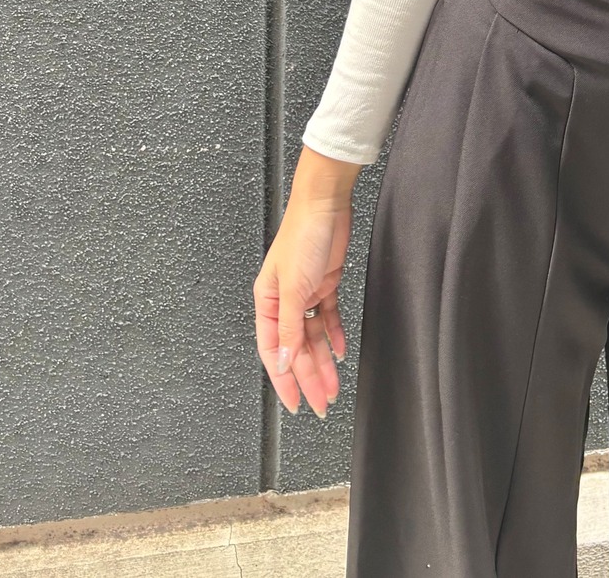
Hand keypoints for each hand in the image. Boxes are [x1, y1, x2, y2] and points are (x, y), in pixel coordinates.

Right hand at [253, 146, 360, 418]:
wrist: (326, 204)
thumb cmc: (302, 236)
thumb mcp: (293, 287)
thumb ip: (290, 327)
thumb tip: (284, 361)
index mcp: (267, 302)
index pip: (274, 351)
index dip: (284, 380)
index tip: (294, 405)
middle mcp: (284, 301)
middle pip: (297, 348)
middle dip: (309, 378)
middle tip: (321, 404)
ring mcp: (305, 293)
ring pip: (314, 338)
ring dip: (324, 362)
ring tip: (334, 387)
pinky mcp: (325, 284)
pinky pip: (328, 318)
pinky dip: (334, 335)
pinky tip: (341, 351)